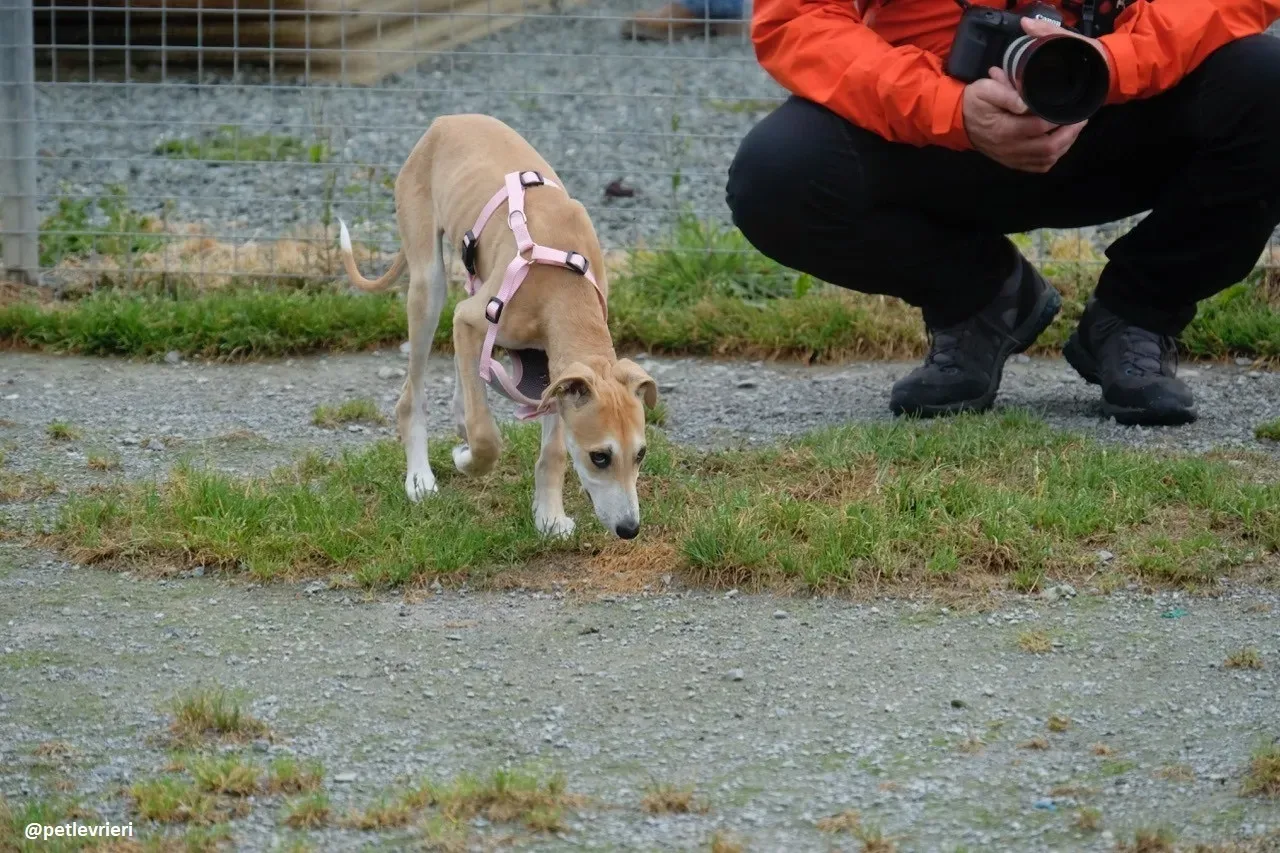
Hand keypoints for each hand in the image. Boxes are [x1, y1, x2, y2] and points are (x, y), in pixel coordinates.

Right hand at [962, 64, 1087, 172]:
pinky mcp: (1013, 162)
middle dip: (1069, 133)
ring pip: (1046, 159)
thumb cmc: (975, 102)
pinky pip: (1039, 166)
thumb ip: (1005, 93)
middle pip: (1048, 147)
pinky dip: (1054, 157)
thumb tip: (1025, 102)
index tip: (1070, 107)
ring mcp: (1012, 158)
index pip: (1038, 126)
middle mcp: (1010, 148)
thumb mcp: (985, 89)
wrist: (960, 122)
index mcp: (1004, 129)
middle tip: (1080, 119)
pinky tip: (1061, 144)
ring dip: (1065, 145)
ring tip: (1074, 129)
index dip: (1058, 118)